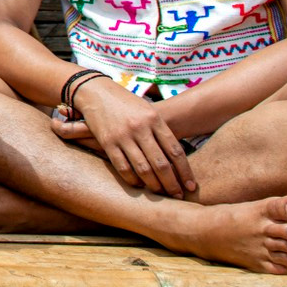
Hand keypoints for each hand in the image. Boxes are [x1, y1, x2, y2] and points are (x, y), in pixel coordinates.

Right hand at [53, 79, 195, 197]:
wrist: (95, 90)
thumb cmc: (125, 102)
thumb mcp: (147, 110)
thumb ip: (160, 131)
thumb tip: (175, 157)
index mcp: (154, 119)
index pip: (175, 151)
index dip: (185, 171)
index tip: (191, 186)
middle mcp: (140, 128)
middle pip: (161, 163)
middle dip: (172, 184)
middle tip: (178, 196)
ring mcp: (123, 135)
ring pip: (143, 169)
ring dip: (154, 185)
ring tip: (161, 194)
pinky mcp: (107, 142)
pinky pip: (123, 167)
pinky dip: (132, 180)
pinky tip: (139, 185)